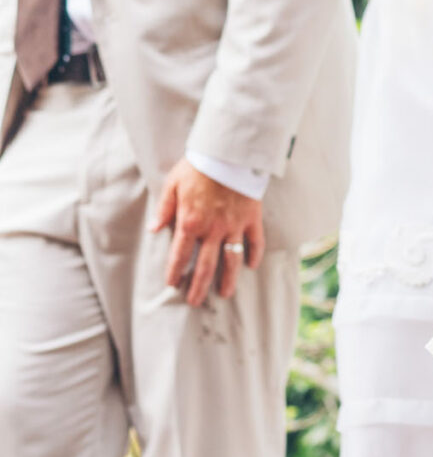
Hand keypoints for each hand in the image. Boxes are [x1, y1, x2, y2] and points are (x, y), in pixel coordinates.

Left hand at [151, 159, 264, 306]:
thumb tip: (154, 228)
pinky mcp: (251, 219)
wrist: (229, 154)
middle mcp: (213, 230)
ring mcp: (235, 226)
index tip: (172, 284)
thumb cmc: (198, 168)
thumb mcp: (172, 185)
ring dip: (228, 279)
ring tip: (225, 294)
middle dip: (199, 286)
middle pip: (206, 265)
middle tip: (195, 302)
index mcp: (190, 223)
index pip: (180, 255)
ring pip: (232, 260)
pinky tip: (251, 266)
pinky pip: (255, 241)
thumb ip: (164, 209)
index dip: (175, 272)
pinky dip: (254, 254)